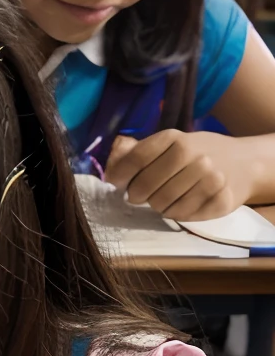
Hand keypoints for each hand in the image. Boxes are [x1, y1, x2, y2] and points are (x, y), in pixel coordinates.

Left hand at [104, 130, 256, 219]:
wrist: (246, 162)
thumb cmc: (199, 153)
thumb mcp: (172, 143)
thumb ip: (139, 152)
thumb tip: (110, 170)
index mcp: (177, 139)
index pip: (137, 160)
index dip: (120, 175)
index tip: (115, 183)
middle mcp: (196, 156)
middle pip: (146, 188)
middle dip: (137, 195)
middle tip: (140, 196)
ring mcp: (211, 179)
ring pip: (163, 206)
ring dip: (158, 206)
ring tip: (164, 199)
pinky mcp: (222, 200)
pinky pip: (184, 217)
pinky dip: (177, 214)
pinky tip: (183, 204)